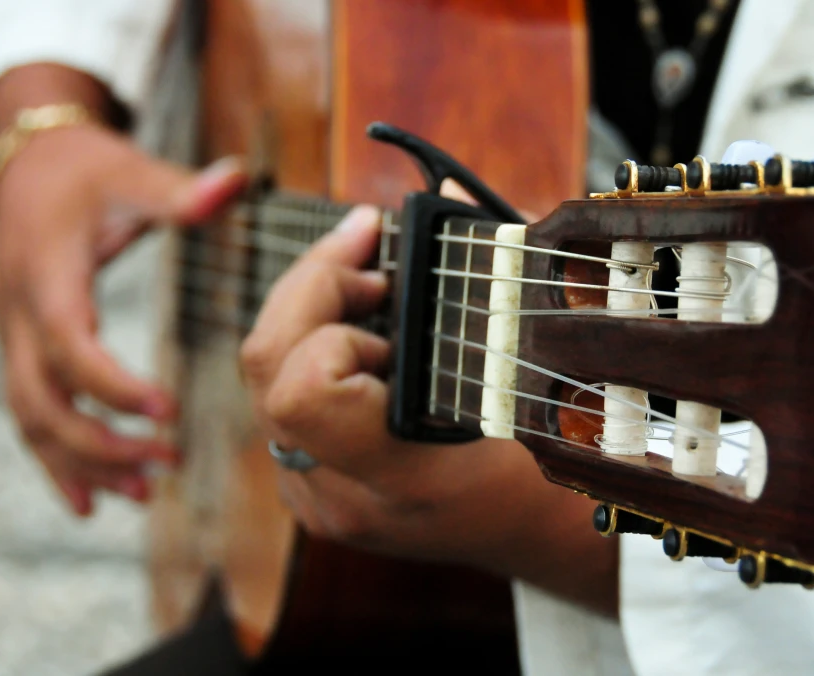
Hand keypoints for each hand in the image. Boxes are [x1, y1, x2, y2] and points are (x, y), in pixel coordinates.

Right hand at [0, 121, 244, 515]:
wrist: (27, 163)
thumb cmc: (85, 171)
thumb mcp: (131, 170)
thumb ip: (183, 190)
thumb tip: (238, 179)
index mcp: (47, 276)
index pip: (69, 346)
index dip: (112, 385)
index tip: (167, 413)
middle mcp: (18, 317)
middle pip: (41, 401)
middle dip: (100, 444)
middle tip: (168, 464)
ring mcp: (13, 339)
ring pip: (33, 421)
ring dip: (83, 464)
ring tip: (144, 493)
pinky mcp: (22, 352)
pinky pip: (31, 418)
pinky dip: (57, 463)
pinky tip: (90, 503)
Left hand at [239, 206, 617, 613]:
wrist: (540, 536)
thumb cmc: (550, 460)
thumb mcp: (534, 372)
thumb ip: (487, 278)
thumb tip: (441, 191)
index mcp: (398, 479)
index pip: (302, 392)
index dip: (330, 325)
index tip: (388, 288)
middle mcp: (340, 492)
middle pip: (265, 365)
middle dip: (311, 286)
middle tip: (371, 255)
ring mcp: (316, 492)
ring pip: (263, 375)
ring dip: (308, 308)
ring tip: (371, 285)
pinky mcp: (309, 480)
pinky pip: (279, 392)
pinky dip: (311, 342)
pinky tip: (362, 325)